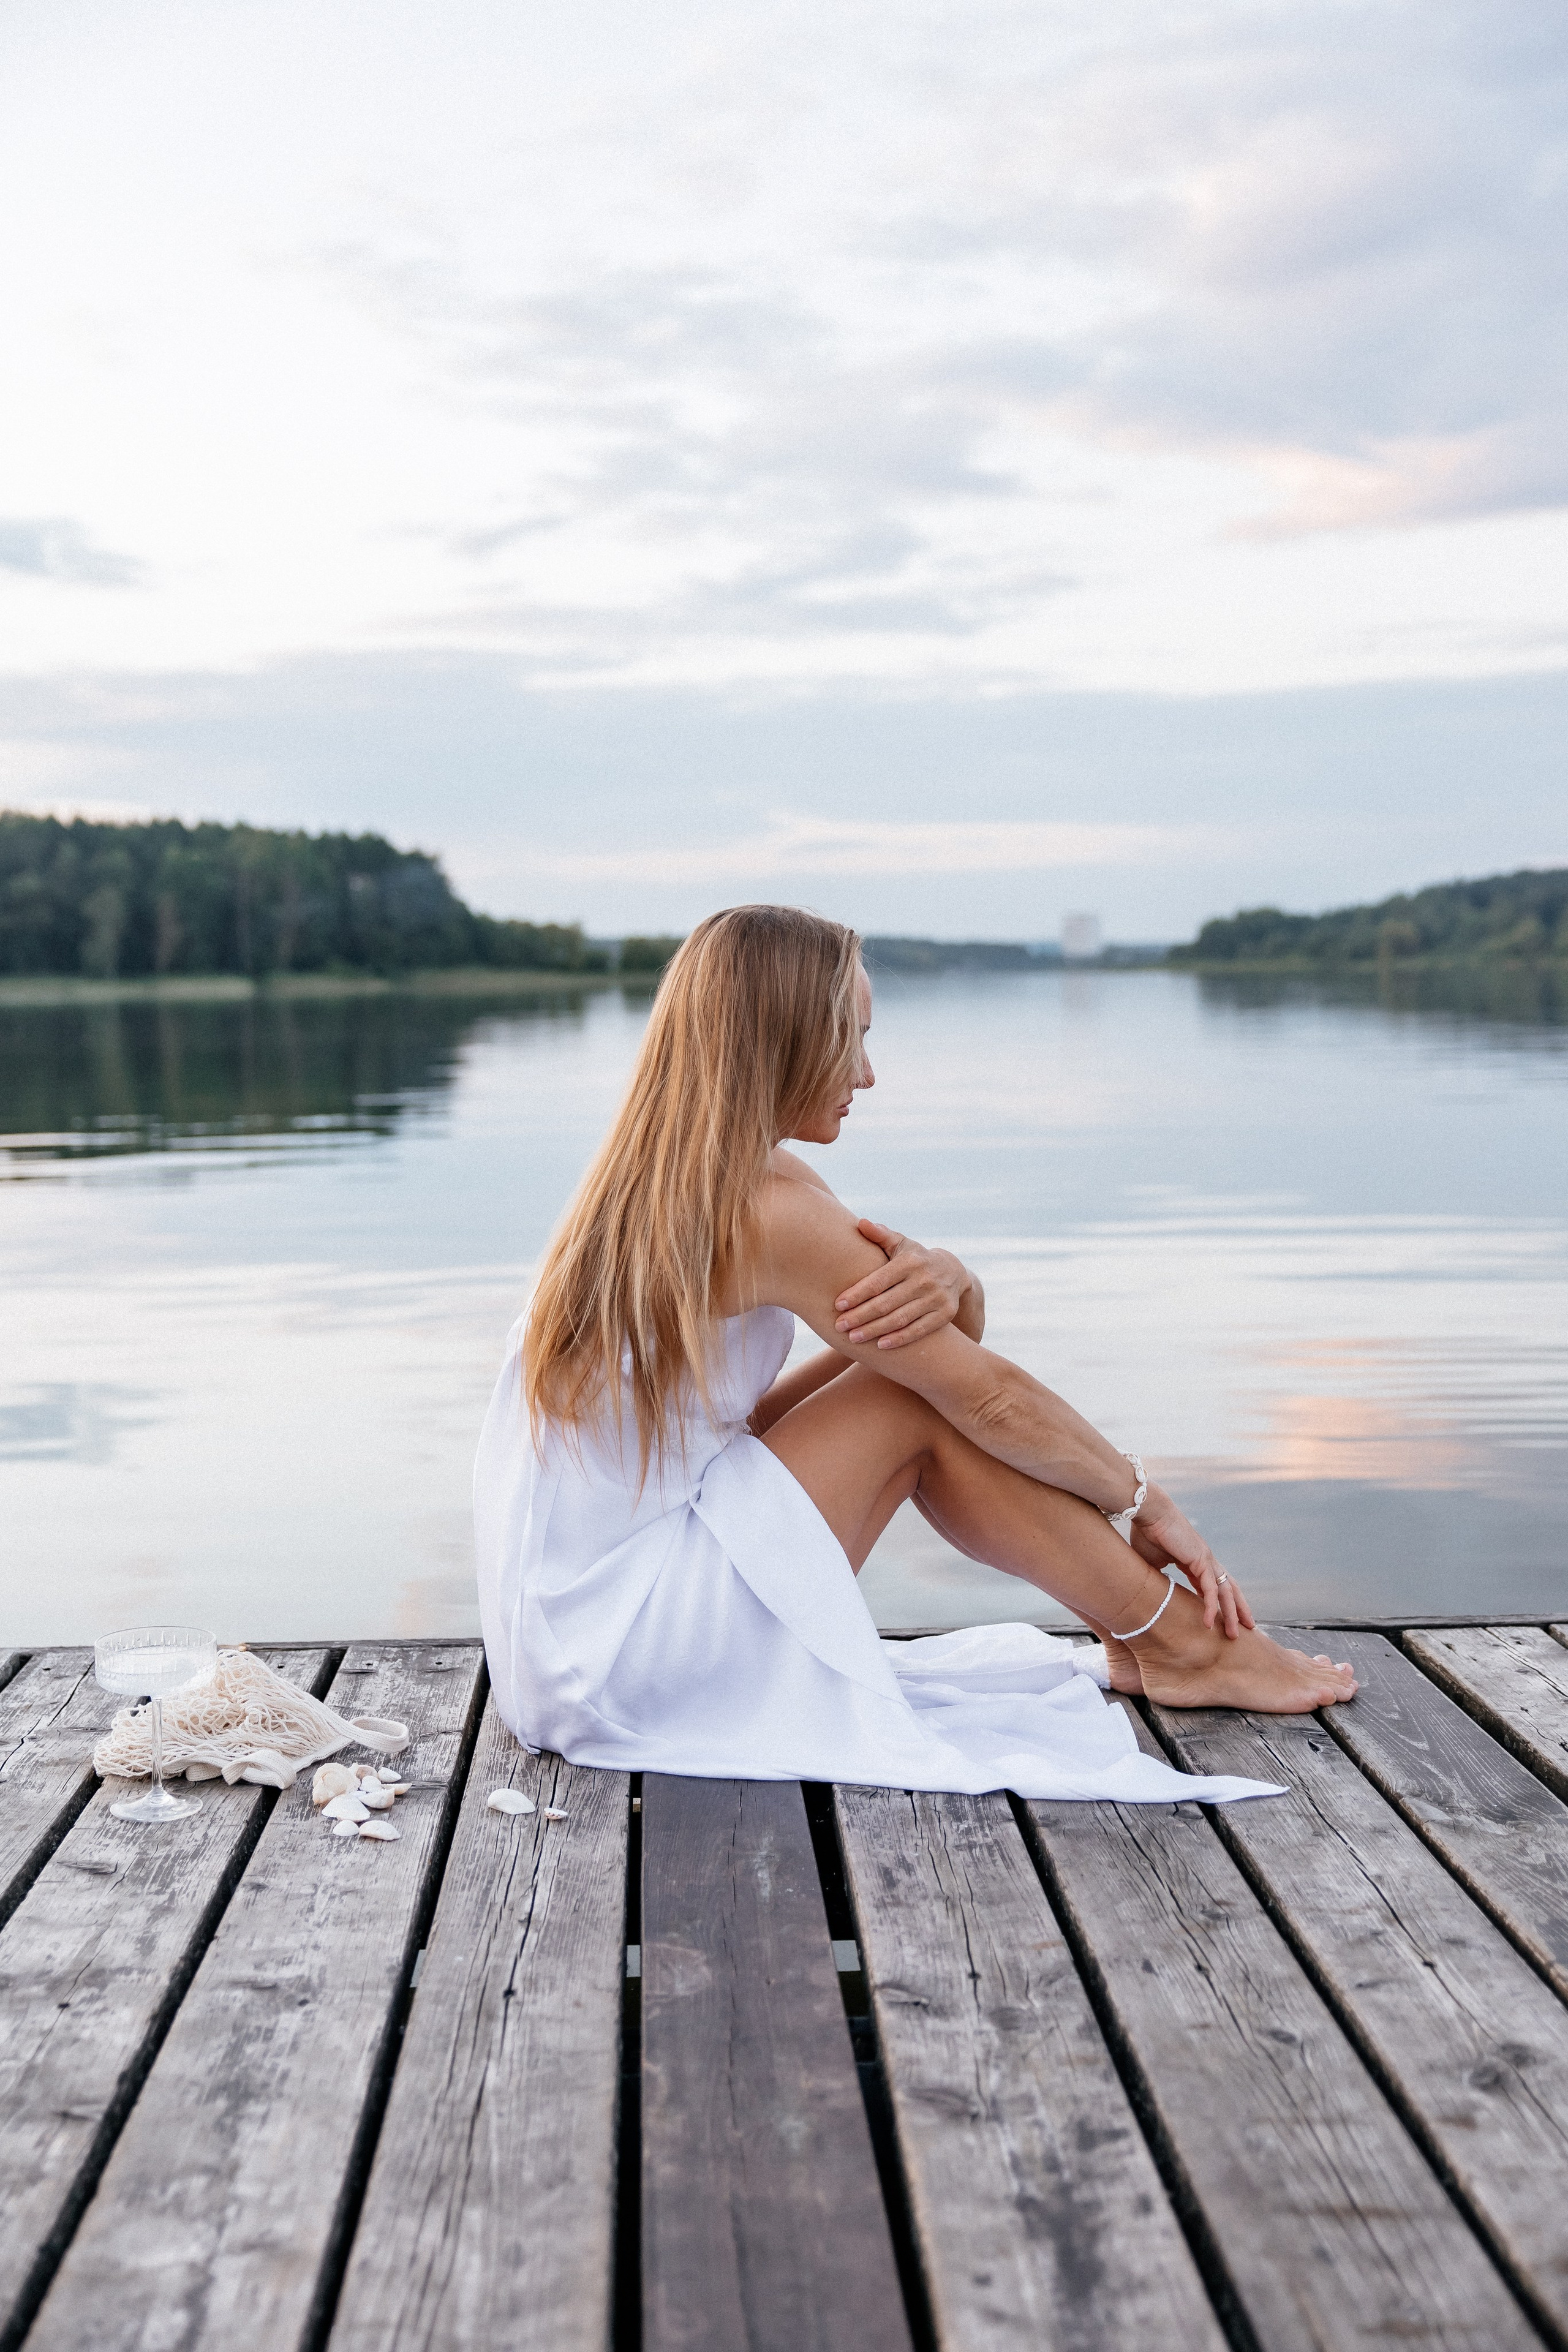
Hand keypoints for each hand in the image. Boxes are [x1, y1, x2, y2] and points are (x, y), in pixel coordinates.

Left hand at [834, 1220, 970, 1348]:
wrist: (954, 1273)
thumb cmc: (916, 1258)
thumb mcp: (902, 1244)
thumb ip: (881, 1235)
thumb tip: (861, 1223)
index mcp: (909, 1262)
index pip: (879, 1281)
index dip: (857, 1294)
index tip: (837, 1304)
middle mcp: (924, 1279)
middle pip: (886, 1303)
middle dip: (860, 1316)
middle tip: (839, 1326)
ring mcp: (936, 1298)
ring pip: (900, 1319)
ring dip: (875, 1330)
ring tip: (853, 1338)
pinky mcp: (945, 1315)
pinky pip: (919, 1330)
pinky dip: (899, 1339)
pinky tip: (880, 1346)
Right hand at [1128, 1482, 1253, 1639]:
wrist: (1147, 1512)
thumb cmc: (1146, 1533)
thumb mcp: (1151, 1562)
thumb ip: (1157, 1577)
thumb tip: (1154, 1594)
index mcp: (1195, 1560)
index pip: (1214, 1585)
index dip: (1219, 1602)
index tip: (1222, 1618)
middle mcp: (1205, 1560)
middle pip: (1228, 1589)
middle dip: (1238, 1609)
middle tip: (1247, 1627)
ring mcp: (1206, 1559)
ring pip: (1225, 1592)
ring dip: (1231, 1614)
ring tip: (1234, 1634)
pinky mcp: (1201, 1559)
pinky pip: (1210, 1589)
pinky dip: (1211, 1606)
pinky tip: (1209, 1622)